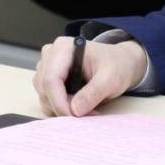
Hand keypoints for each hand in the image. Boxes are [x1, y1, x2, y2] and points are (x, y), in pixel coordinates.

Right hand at [33, 36, 147, 117]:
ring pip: (44, 96)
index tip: (73, 116)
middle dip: (63, 106)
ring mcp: (48, 67)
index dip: (59, 101)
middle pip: (45, 89)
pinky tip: (78, 104)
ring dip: (62, 107)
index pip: (51, 79)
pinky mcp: (50, 78)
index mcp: (63, 48)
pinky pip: (47, 98)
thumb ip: (93, 93)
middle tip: (86, 112)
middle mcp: (51, 55)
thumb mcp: (110, 78)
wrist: (120, 63)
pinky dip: (61, 107)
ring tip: (86, 107)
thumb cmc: (116, 65)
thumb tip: (75, 110)